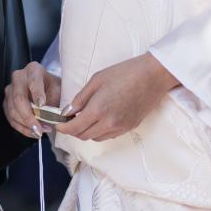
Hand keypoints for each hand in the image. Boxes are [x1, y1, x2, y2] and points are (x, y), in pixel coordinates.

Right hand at [4, 61, 62, 138]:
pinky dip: (22, 128)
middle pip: (19, 98)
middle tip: (39, 128)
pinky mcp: (7, 102)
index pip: (33, 81)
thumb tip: (53, 118)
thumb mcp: (58, 89)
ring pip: (13, 110)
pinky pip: (11, 118)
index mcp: (33, 70)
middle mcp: (19, 78)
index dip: (37, 93)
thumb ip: (55, 101)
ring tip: (39, 132)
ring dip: (26, 125)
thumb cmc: (51, 87)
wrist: (45, 87)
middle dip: (29, 116)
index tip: (42, 104)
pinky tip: (32, 132)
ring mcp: (10, 90)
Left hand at [58, 53, 178, 142]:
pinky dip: (100, 131)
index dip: (63, 127)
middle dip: (73, 130)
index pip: (74, 128)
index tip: (58, 123)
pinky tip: (101, 118)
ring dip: (87, 131)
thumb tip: (67, 111)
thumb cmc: (125, 72)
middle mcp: (109, 123)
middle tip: (69, 119)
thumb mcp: (97, 80)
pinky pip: (109, 135)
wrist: (153, 76)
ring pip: (96, 138)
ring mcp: (120, 127)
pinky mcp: (130, 127)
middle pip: (83, 136)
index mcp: (98, 110)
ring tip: (86, 116)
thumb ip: (80, 98)